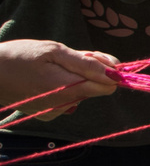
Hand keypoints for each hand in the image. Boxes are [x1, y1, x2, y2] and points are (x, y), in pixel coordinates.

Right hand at [0, 40, 117, 119]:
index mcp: (67, 88)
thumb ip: (87, 63)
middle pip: (96, 89)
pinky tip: (47, 78)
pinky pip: (68, 100)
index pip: (107, 86)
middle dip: (92, 72)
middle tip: (72, 57)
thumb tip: (115, 73)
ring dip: (77, 78)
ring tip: (53, 66)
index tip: (94, 57)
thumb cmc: (17, 57)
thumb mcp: (53, 51)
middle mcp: (63, 105)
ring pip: (82, 94)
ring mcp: (55, 112)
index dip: (107, 70)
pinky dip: (65, 87)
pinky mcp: (47, 114)